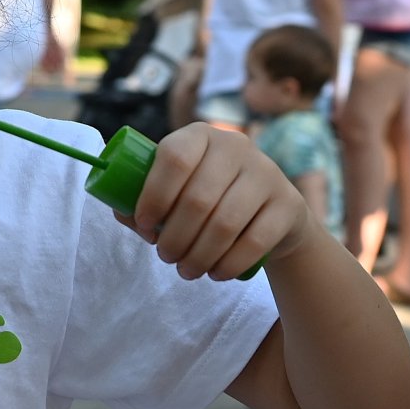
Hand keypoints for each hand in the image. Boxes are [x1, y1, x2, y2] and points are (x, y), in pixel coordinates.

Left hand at [120, 123, 310, 280]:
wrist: (272, 214)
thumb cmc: (209, 201)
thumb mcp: (176, 192)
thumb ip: (143, 199)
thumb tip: (121, 210)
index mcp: (200, 135)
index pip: (172, 158)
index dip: (153, 196)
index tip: (144, 226)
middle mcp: (236, 146)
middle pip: (197, 199)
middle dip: (174, 238)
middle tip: (166, 257)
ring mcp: (266, 172)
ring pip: (224, 224)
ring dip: (198, 256)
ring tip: (186, 271)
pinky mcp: (288, 203)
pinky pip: (254, 241)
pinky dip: (228, 264)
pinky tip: (215, 273)